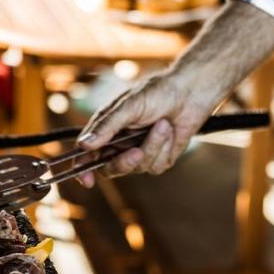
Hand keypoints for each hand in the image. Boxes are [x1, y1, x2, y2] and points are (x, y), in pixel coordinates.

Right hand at [74, 68, 223, 185]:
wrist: (191, 92)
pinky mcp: (160, 158)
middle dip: (123, 163)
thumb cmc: (157, 92)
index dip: (83, 169)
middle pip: (110, 168)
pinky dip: (164, 147)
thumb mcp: (129, 106)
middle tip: (136, 152)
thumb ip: (107, 126)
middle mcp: (120, 144)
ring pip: (137, 167)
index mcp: (106, 129)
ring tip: (163, 124)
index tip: (87, 180)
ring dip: (152, 145)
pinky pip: (156, 165)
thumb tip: (84, 145)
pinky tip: (170, 130)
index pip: (87, 154)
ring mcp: (140, 152)